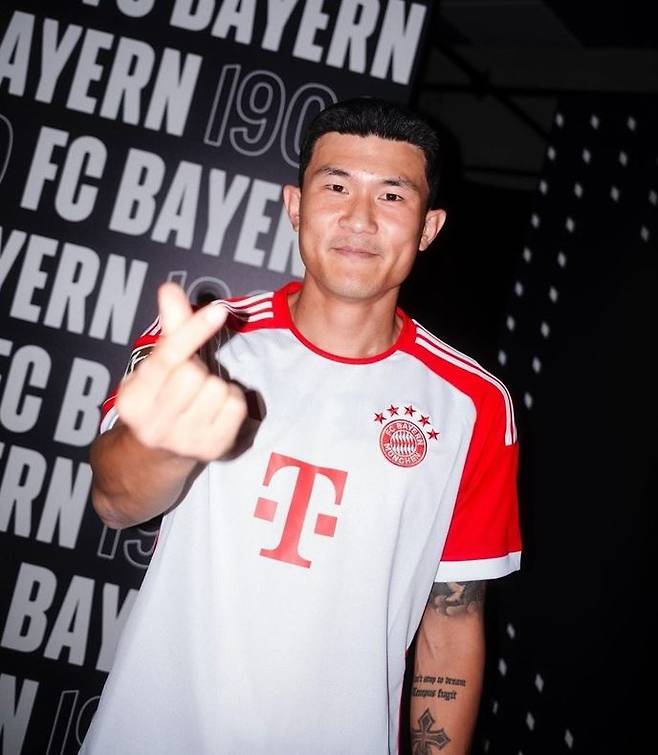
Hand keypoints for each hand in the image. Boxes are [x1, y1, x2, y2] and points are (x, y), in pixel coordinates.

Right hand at [115, 282, 246, 462]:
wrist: (159, 454)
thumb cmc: (162, 398)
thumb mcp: (157, 366)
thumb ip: (169, 328)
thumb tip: (170, 288)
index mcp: (133, 399)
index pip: (167, 356)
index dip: (194, 330)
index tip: (218, 310)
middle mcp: (153, 424)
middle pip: (195, 373)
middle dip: (197, 370)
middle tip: (189, 382)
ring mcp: (183, 441)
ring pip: (218, 389)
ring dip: (216, 386)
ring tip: (201, 398)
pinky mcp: (212, 450)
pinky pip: (236, 406)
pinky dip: (232, 402)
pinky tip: (215, 411)